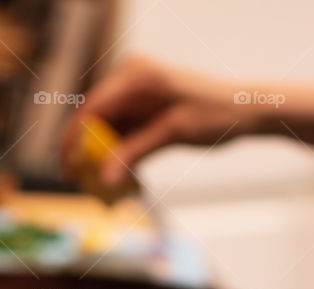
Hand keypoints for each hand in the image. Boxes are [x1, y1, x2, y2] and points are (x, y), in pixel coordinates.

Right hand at [61, 57, 262, 187]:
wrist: (246, 110)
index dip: (73, 139)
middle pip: (93, 119)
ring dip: (102, 157)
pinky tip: (122, 180)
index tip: (66, 168)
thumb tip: (103, 180)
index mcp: (136, 75)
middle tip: (76, 182)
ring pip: (105, 129)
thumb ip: (134, 153)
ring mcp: (135, 94)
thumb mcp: (172, 132)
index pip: (91, 107)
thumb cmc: (215, 114)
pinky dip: (119, 155)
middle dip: (85, 152)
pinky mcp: (142, 108)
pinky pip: (121, 133)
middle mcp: (130, 79)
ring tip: (98, 187)